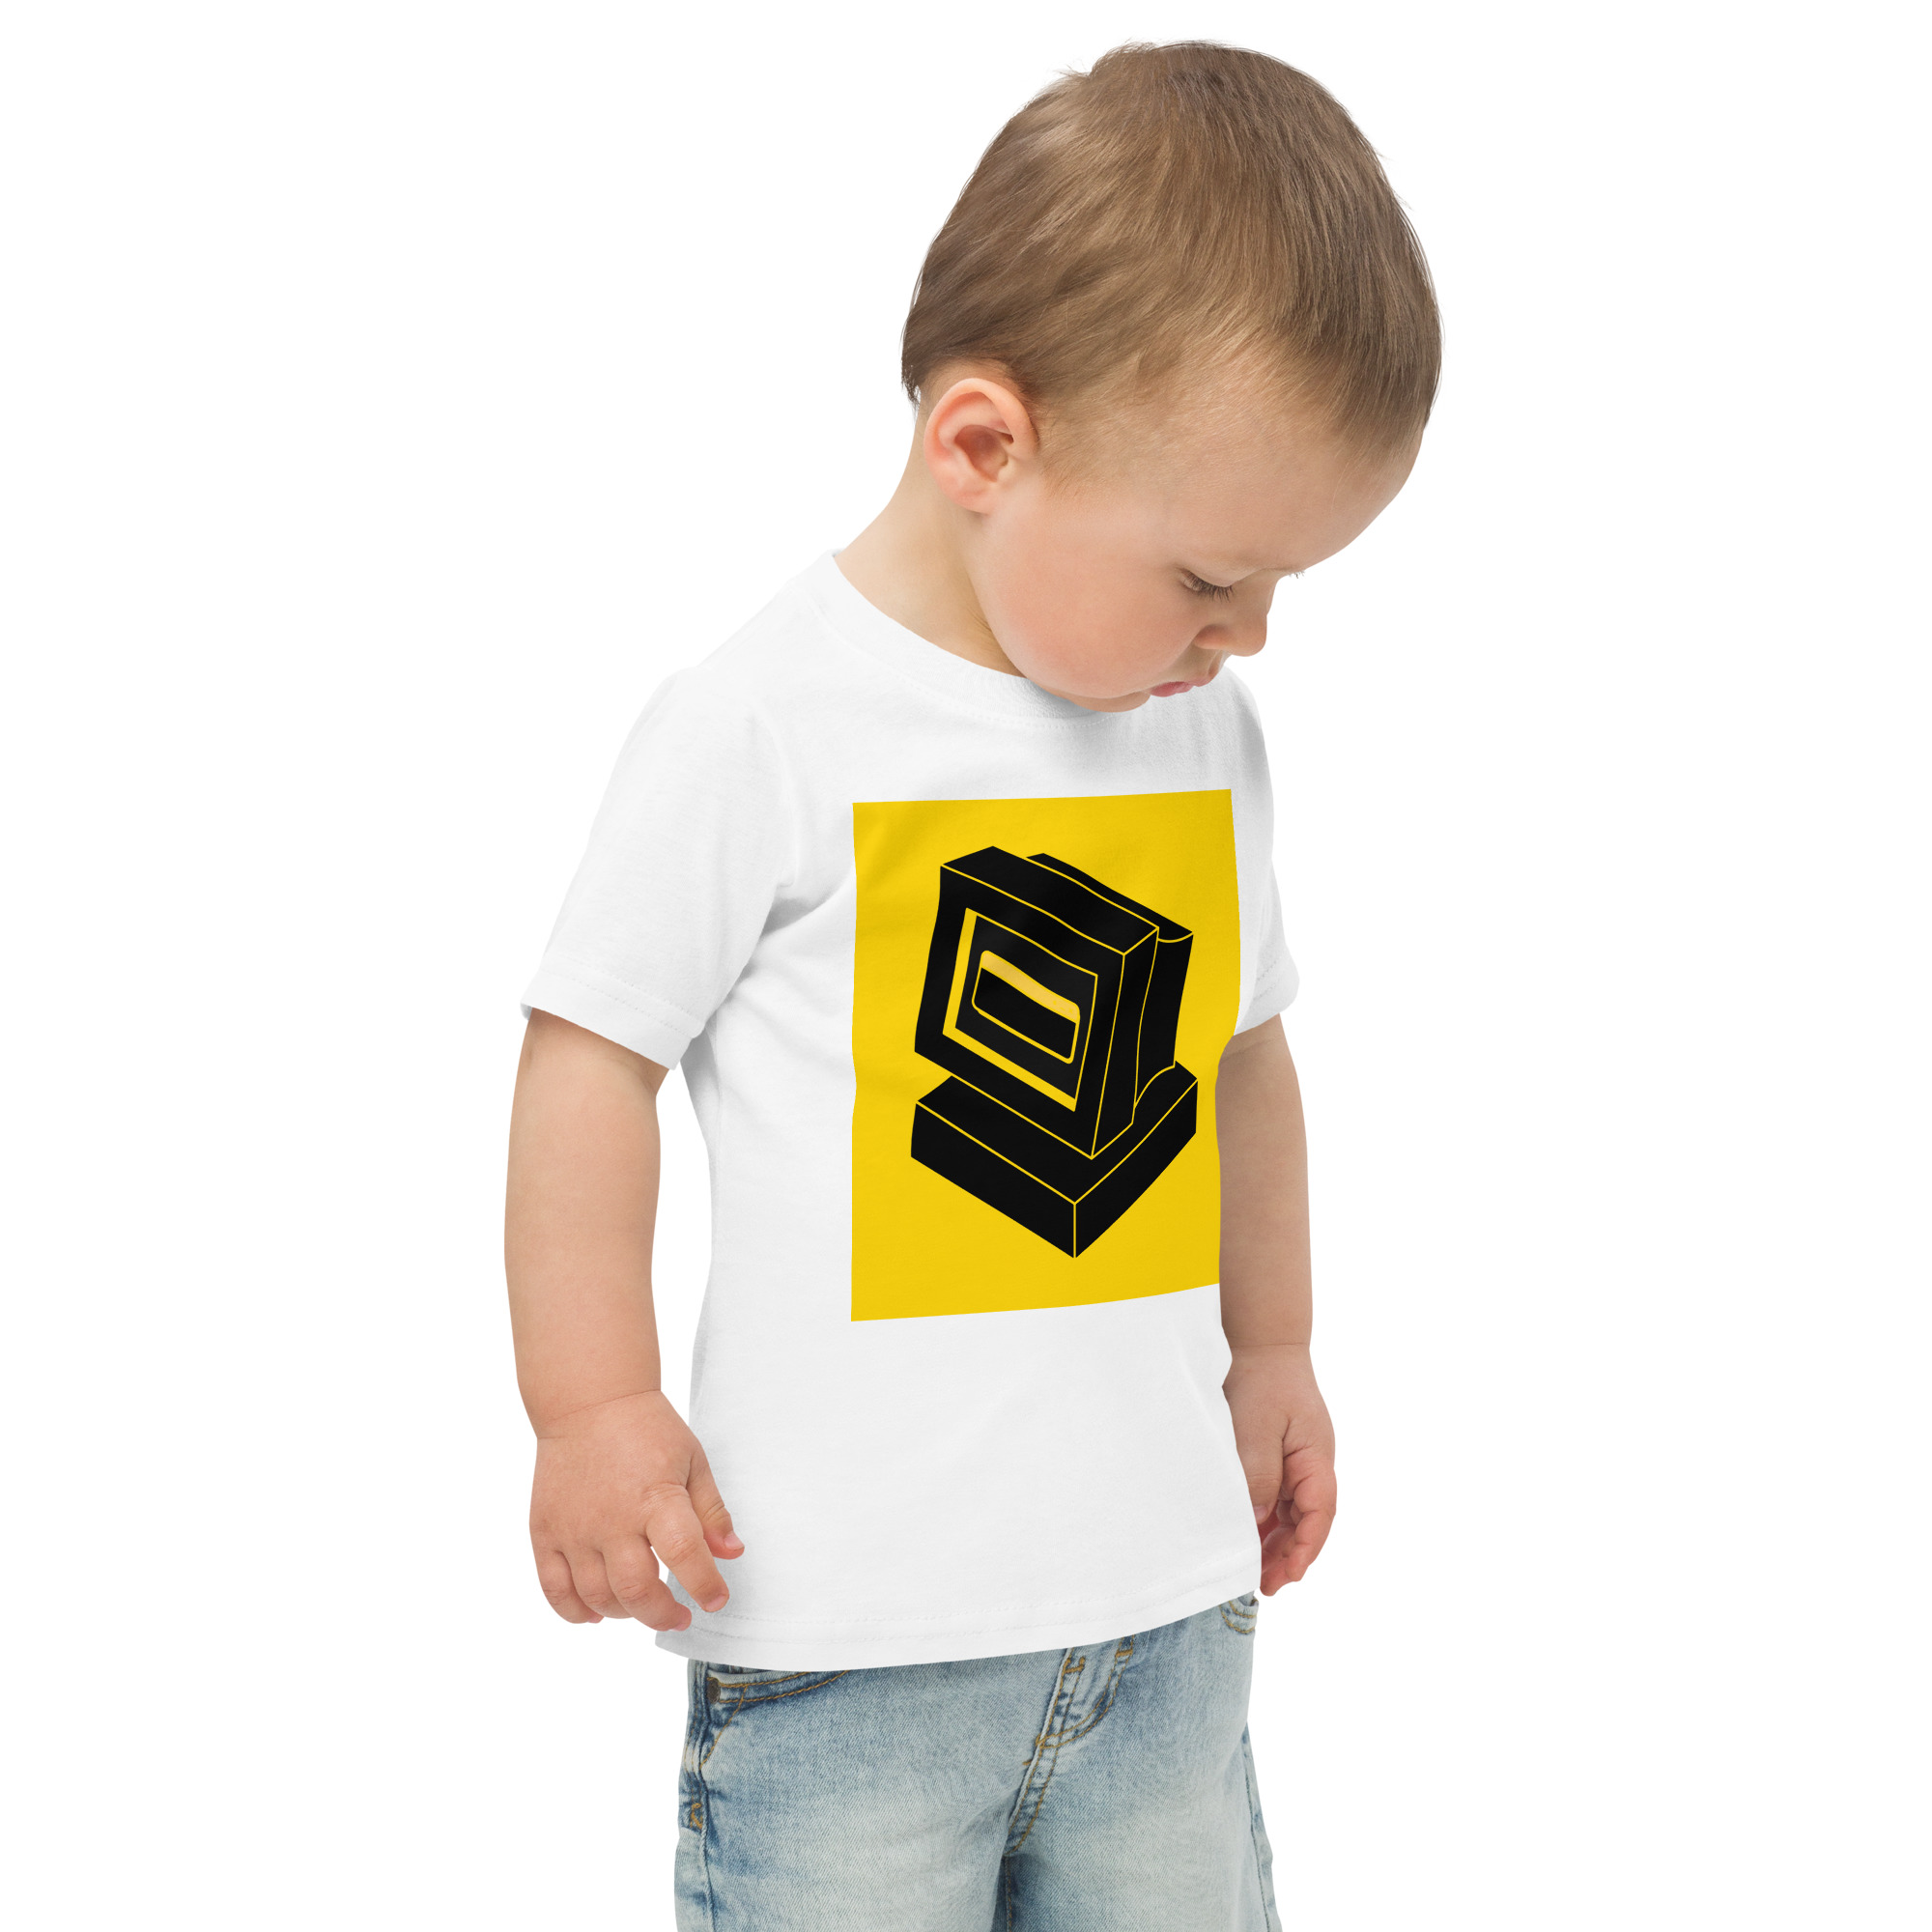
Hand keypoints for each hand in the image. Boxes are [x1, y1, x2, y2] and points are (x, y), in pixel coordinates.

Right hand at [528, 1390, 742, 1630]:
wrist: (588, 1402)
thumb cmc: (645, 1428)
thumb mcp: (692, 1461)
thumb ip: (711, 1511)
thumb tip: (730, 1553)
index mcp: (656, 1497)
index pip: (685, 1555)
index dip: (705, 1585)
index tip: (716, 1599)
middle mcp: (612, 1519)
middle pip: (636, 1590)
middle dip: (663, 1615)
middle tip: (680, 1615)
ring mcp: (574, 1529)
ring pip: (597, 1597)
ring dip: (625, 1614)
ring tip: (642, 1605)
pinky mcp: (545, 1532)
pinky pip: (554, 1589)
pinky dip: (575, 1611)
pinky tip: (597, 1612)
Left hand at [1224, 1344, 1335, 1593]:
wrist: (1259, 1341)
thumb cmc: (1262, 1379)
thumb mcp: (1256, 1428)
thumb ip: (1258, 1475)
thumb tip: (1255, 1523)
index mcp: (1317, 1458)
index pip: (1320, 1513)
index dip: (1305, 1549)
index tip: (1287, 1576)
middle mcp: (1312, 1464)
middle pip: (1308, 1520)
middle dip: (1289, 1556)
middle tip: (1265, 1587)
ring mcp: (1296, 1461)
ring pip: (1292, 1513)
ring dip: (1276, 1542)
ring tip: (1254, 1573)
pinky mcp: (1278, 1456)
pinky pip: (1277, 1498)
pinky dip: (1265, 1521)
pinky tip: (1248, 1538)